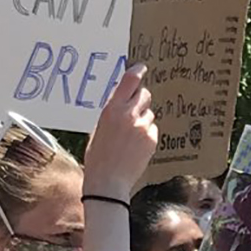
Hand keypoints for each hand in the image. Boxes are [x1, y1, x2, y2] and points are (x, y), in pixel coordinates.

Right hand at [81, 66, 156, 198]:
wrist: (108, 182)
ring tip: (130, 138)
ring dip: (143, 121)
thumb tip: (124, 102)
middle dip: (140, 100)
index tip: (141, 68)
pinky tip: (135, 147)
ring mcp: (142, 127)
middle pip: (145, 94)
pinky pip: (152, 130)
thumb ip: (113, 113)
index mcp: (112, 109)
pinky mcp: (152, 139)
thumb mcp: (99, 129)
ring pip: (149, 114)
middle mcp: (129, 114)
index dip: (137, 72)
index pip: (129, 81)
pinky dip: (146, 135)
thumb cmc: (98, 156)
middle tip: (134, 111)